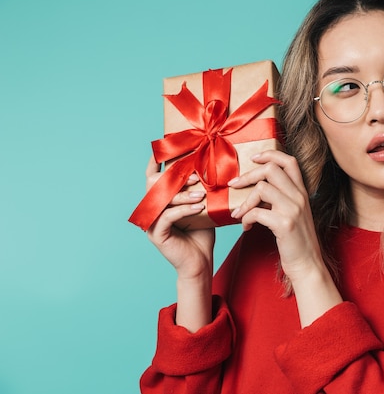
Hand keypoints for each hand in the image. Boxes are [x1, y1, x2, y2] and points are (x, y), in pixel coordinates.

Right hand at [144, 155, 215, 279]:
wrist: (201, 262)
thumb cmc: (202, 232)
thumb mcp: (202, 205)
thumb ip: (199, 188)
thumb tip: (209, 164)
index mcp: (159, 199)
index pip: (154, 175)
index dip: (157, 160)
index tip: (166, 145)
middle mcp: (151, 208)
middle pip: (154, 183)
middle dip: (176, 177)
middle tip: (197, 177)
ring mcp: (151, 222)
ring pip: (162, 199)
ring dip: (183, 194)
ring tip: (202, 194)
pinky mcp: (156, 234)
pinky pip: (167, 216)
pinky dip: (184, 210)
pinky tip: (200, 208)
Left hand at [228, 150, 342, 325]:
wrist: (308, 265)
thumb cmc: (296, 242)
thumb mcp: (293, 214)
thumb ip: (280, 199)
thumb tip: (256, 189)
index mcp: (302, 192)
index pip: (289, 161)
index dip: (269, 155)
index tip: (253, 159)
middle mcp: (300, 197)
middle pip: (271, 170)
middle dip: (248, 175)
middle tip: (234, 185)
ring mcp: (294, 210)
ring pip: (262, 188)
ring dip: (244, 201)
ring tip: (238, 213)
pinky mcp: (285, 224)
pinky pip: (257, 212)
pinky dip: (245, 218)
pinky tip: (245, 227)